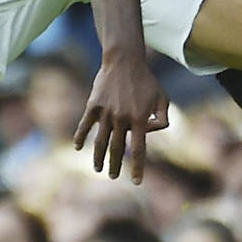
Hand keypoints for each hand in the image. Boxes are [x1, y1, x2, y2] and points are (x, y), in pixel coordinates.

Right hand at [75, 51, 168, 183]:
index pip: (139, 150)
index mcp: (140, 119)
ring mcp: (106, 112)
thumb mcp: (163, 98)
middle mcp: (122, 118)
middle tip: (113, 176)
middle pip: (117, 150)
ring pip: (100, 142)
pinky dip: (80, 137)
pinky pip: (85, 125)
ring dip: (98, 158)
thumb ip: (162, 120)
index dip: (138, 168)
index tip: (136, 182)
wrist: (125, 60)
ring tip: (98, 169)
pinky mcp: (93, 105)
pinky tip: (78, 148)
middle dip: (115, 166)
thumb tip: (149, 133)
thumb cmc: (146, 80)